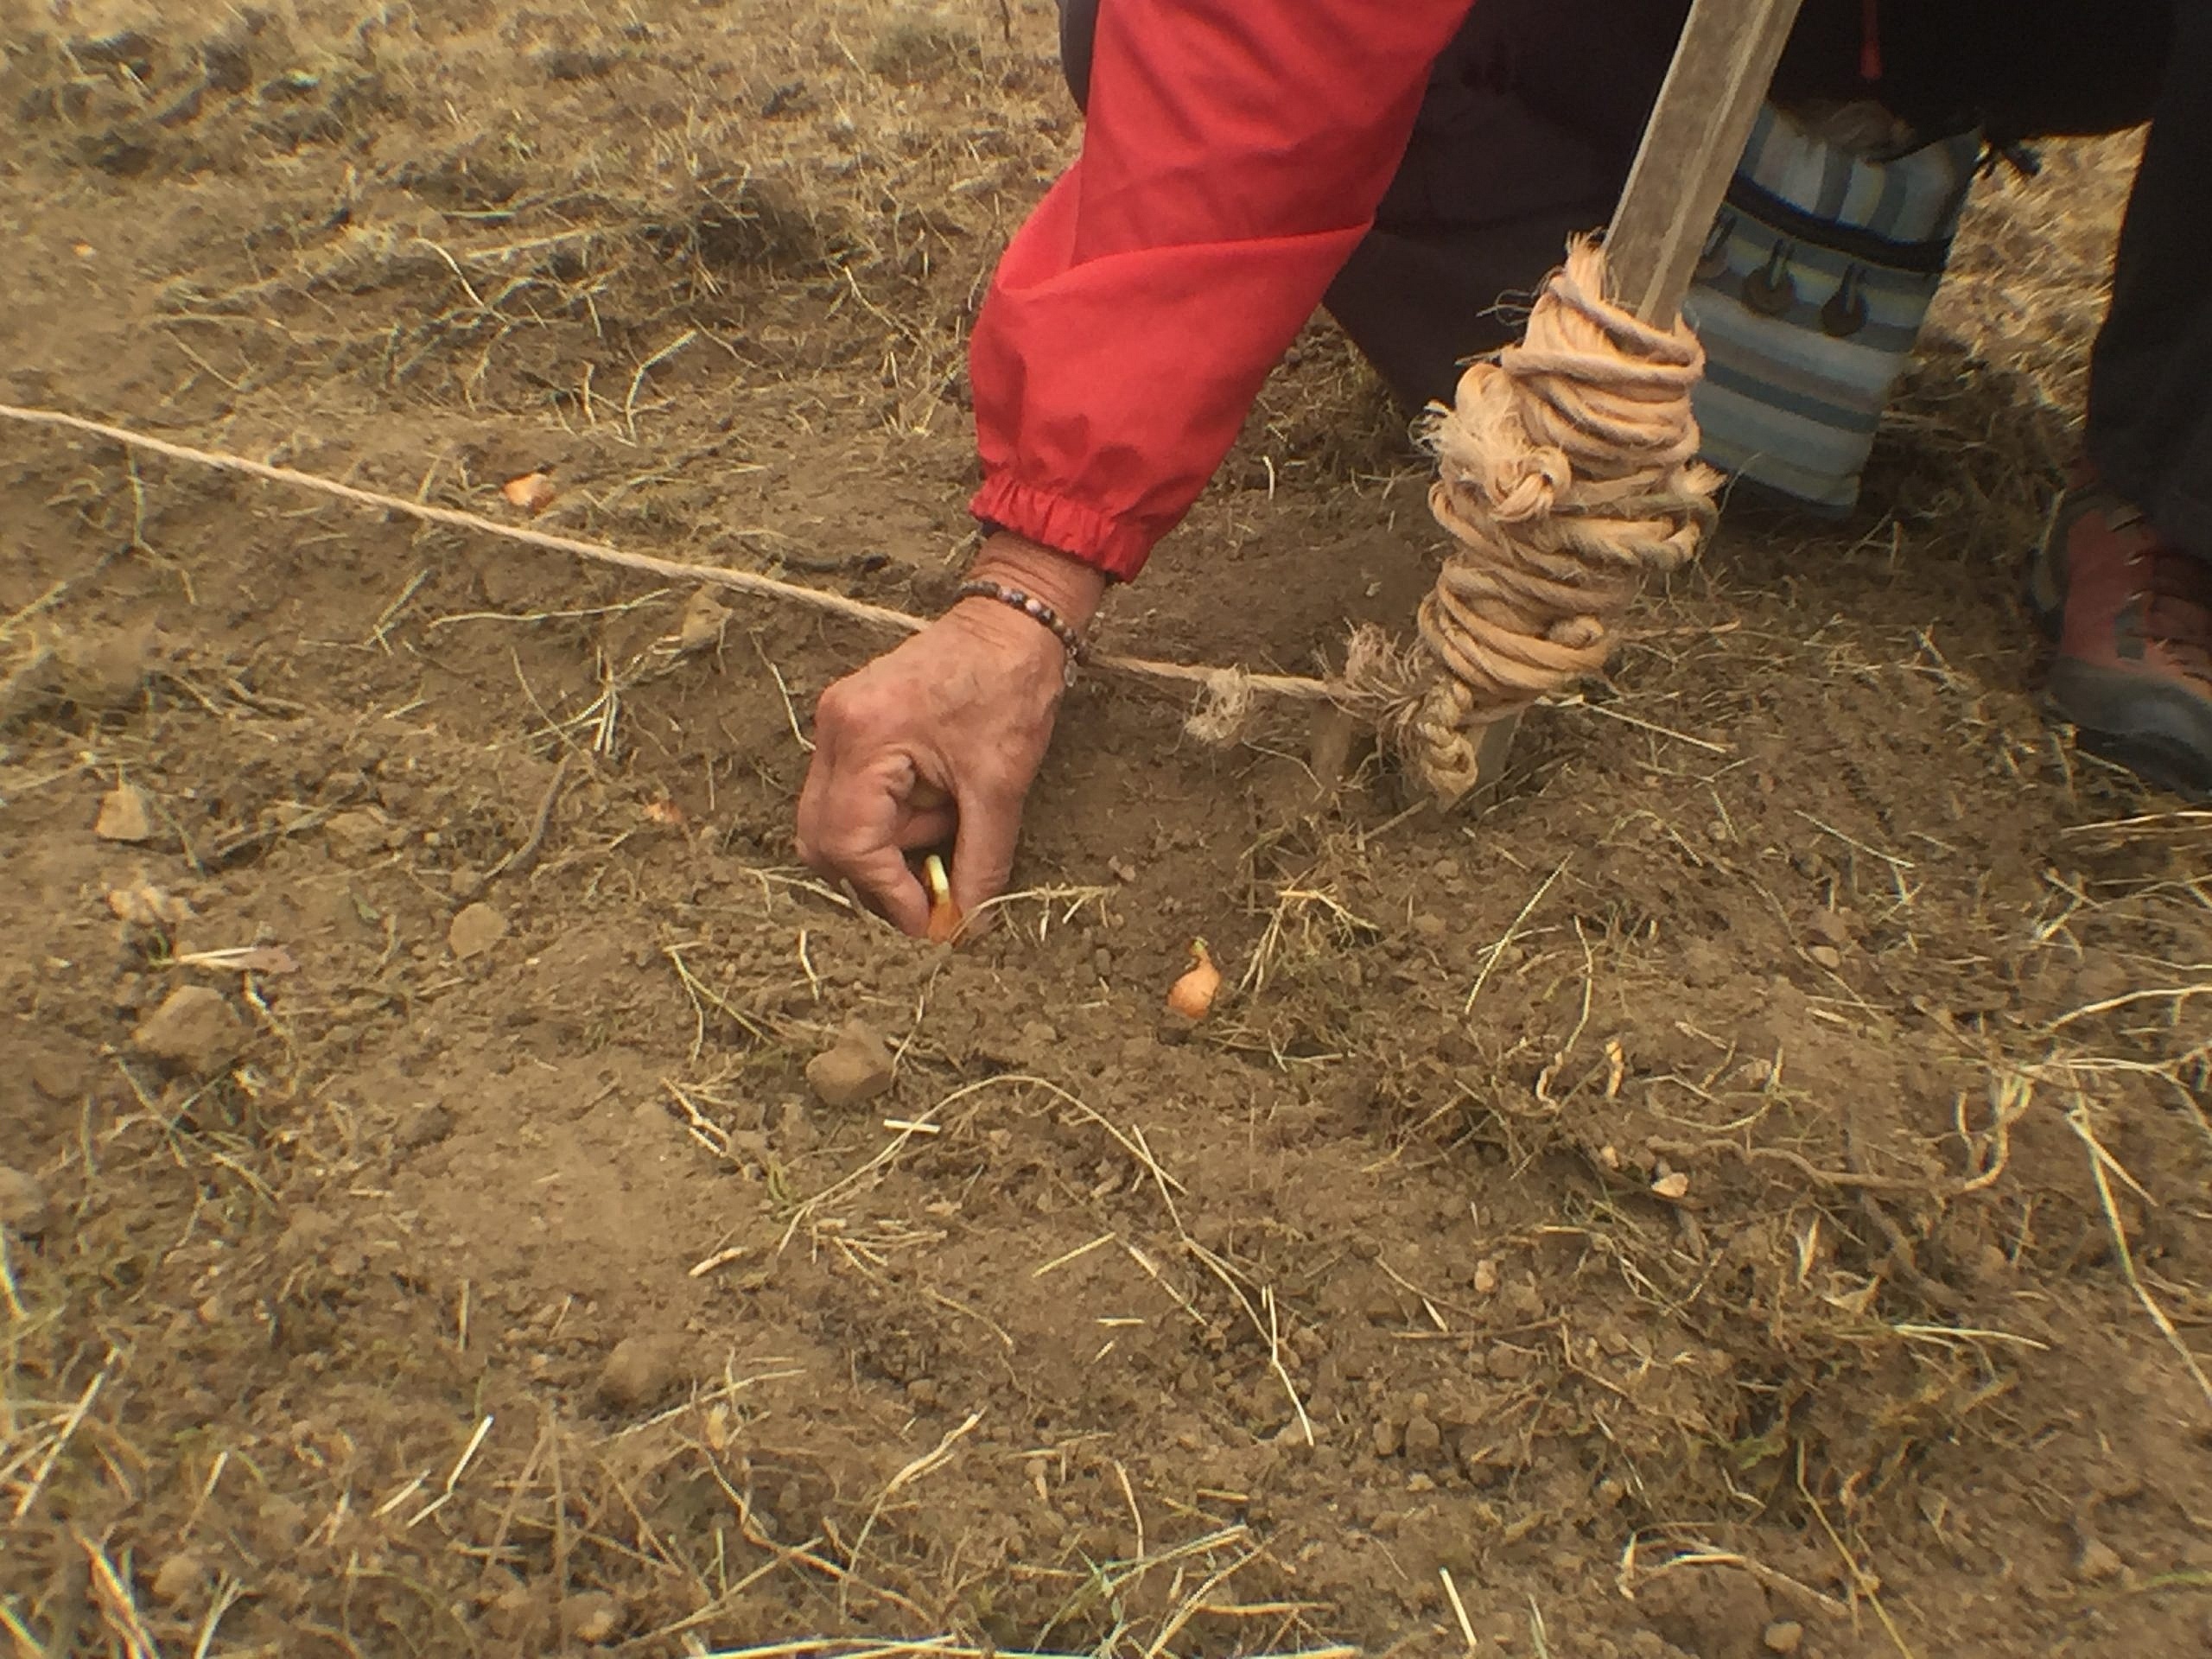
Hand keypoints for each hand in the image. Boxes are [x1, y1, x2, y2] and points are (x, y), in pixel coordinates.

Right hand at [795, 534, 1104, 935]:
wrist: (1012, 623)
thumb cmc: (1010, 688)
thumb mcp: (1000, 786)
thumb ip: (979, 861)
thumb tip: (968, 925)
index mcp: (864, 736)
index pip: (848, 844)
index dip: (887, 894)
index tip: (930, 922)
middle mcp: (834, 730)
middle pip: (824, 840)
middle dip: (878, 876)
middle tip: (933, 891)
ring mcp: (835, 726)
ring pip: (836, 824)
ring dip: (891, 844)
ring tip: (953, 813)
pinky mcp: (851, 728)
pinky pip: (853, 797)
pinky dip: (891, 819)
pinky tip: (938, 801)